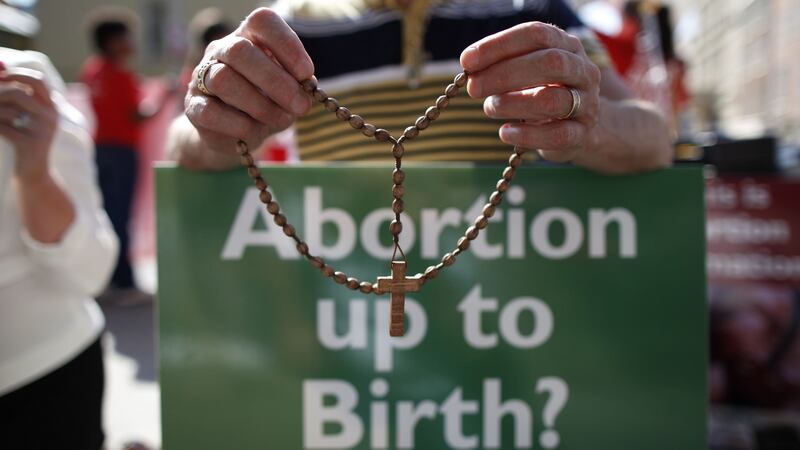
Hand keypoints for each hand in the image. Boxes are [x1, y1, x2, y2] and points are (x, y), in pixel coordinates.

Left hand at [0, 68, 58, 182]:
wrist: (35, 173)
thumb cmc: (26, 140)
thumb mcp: (28, 118)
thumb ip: (21, 97)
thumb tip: (1, 70)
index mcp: (51, 107)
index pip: (38, 80)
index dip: (17, 74)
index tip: (1, 76)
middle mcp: (51, 117)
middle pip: (21, 92)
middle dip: (0, 91)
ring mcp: (42, 131)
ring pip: (9, 111)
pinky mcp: (31, 144)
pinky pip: (3, 128)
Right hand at [185, 7, 313, 153]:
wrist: (235, 134)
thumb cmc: (266, 104)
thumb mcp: (287, 92)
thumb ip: (296, 86)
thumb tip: (305, 92)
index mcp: (249, 36)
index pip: (262, 21)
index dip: (287, 45)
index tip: (306, 74)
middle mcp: (221, 50)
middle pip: (240, 51)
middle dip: (277, 82)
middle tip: (300, 106)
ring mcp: (202, 77)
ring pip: (223, 80)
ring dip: (260, 105)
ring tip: (281, 120)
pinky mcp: (193, 107)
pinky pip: (211, 112)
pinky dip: (240, 125)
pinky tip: (255, 131)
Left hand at [460, 22, 600, 162]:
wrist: (579, 127)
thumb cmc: (543, 92)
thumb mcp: (526, 72)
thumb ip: (502, 65)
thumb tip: (470, 66)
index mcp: (567, 46)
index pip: (536, 35)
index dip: (500, 45)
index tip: (467, 61)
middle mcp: (583, 71)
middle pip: (550, 63)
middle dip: (505, 74)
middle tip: (473, 88)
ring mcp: (587, 103)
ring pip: (553, 100)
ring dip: (514, 104)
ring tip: (489, 108)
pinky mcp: (582, 134)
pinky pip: (558, 135)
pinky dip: (527, 135)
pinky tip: (504, 132)